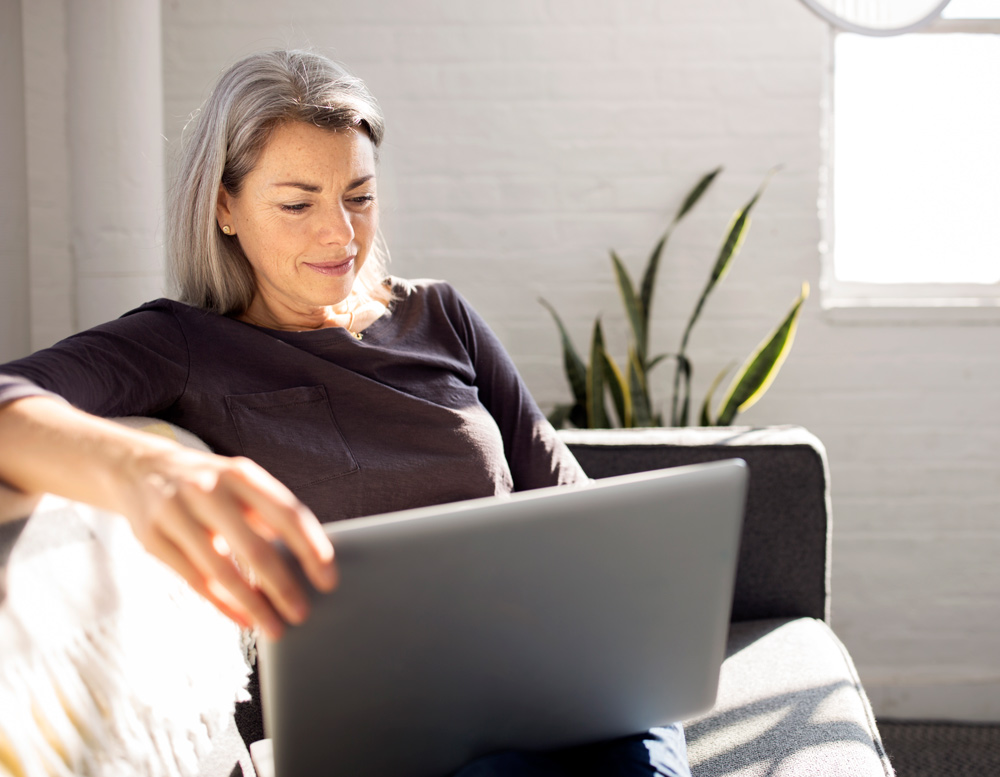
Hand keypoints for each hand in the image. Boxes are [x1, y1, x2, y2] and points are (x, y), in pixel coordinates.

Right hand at [120, 443, 336, 638]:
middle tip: (302, 614)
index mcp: (241, 474)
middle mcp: (209, 490)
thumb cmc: (208, 484)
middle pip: (255, 548)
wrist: (138, 467)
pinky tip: (243, 619)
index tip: (328, 580)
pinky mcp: (152, 538)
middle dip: (282, 587)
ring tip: (274, 627)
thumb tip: (309, 559)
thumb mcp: (240, 483)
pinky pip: (194, 580)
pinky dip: (222, 604)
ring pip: (222, 571)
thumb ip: (269, 513)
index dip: (312, 549)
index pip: (287, 514)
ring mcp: (176, 513)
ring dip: (252, 605)